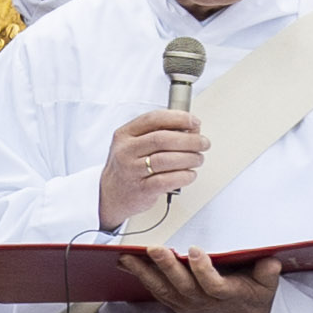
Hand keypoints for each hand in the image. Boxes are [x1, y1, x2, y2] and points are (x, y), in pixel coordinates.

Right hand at [101, 108, 208, 222]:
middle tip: (203, 143)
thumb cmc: (127, 166)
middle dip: (189, 140)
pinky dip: (184, 176)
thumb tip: (191, 129)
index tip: (194, 122)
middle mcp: (126, 151)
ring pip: (167, 160)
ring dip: (190, 158)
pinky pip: (168, 180)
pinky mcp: (141, 189)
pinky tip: (190, 174)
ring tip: (198, 159)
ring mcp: (132, 171)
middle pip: (163, 139)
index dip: (178, 118)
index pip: (153, 119)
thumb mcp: (132, 144)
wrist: (110, 194)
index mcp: (125, 134)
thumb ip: (156, 133)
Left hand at [116, 243, 275, 312]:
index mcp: (227, 295)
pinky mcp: (179, 305)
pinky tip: (130, 266)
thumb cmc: (255, 296)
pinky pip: (159, 293)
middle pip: (182, 286)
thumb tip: (270, 263)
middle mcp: (204, 302)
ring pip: (164, 290)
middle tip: (154, 249)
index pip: (213, 285)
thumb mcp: (269, 286)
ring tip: (127, 257)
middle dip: (166, 267)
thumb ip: (268, 274)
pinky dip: (143, 279)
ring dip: (145, 273)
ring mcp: (189, 305)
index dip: (203, 270)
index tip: (194, 250)